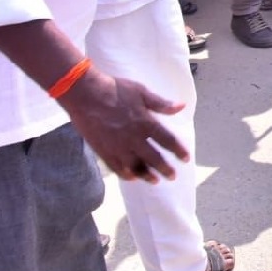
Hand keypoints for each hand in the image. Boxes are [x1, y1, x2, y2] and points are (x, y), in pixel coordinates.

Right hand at [60, 68, 187, 183]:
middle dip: (165, 168)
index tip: (186, 158)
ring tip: (155, 181)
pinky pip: (116, 167)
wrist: (85, 94)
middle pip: (154, 158)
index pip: (167, 140)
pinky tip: (132, 177)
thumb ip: (162, 104)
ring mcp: (117, 146)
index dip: (178, 150)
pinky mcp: (103, 150)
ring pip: (136, 166)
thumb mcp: (142, 92)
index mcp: (146, 122)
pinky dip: (125, 174)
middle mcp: (134, 138)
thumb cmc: (115, 90)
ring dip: (147, 175)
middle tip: (173, 176)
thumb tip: (182, 106)